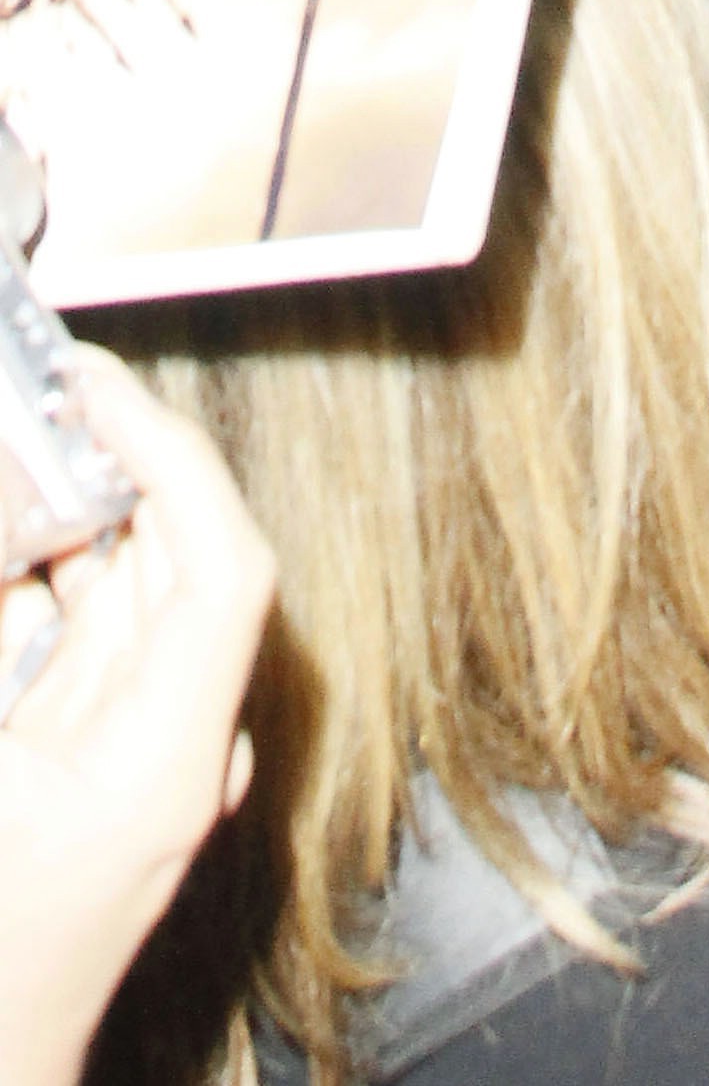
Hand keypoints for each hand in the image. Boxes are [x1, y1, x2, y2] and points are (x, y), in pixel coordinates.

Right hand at [0, 354, 273, 1085]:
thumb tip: (16, 527)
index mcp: (165, 764)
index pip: (219, 565)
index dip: (168, 456)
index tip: (101, 387)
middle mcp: (174, 765)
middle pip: (172, 575)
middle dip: (108, 472)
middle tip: (43, 395)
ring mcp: (138, 781)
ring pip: (124, 611)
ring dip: (72, 529)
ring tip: (21, 445)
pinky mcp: (94, 789)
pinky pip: (87, 663)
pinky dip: (48, 599)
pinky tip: (14, 554)